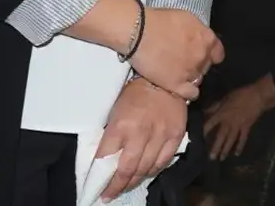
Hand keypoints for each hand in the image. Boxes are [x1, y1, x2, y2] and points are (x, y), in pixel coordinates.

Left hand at [97, 78, 187, 200]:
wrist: (164, 80)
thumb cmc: (134, 95)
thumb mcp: (115, 112)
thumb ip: (111, 137)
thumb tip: (106, 161)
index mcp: (121, 126)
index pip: (107, 159)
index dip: (101, 178)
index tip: (99, 189)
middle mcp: (141, 133)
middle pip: (128, 169)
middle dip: (117, 186)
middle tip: (111, 194)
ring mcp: (161, 135)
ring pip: (146, 168)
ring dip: (134, 181)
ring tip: (127, 185)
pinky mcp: (176, 135)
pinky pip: (163, 161)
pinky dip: (153, 170)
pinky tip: (146, 172)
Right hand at [130, 8, 224, 101]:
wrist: (139, 33)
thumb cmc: (160, 21)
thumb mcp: (187, 19)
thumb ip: (197, 32)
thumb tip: (198, 39)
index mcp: (207, 39)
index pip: (217, 53)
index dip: (209, 55)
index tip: (200, 55)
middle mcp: (202, 56)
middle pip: (205, 66)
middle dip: (196, 65)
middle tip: (182, 62)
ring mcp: (191, 72)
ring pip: (197, 79)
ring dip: (189, 78)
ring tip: (175, 74)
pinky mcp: (177, 85)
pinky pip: (191, 94)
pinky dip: (187, 92)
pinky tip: (179, 88)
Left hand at [202, 83, 269, 161]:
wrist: (258, 96)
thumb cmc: (240, 95)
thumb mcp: (225, 98)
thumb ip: (215, 107)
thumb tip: (204, 112)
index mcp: (221, 114)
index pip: (209, 125)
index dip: (203, 132)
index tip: (198, 140)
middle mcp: (228, 123)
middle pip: (220, 137)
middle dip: (215, 147)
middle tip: (210, 158)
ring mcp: (238, 126)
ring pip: (230, 140)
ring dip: (225, 150)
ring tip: (221, 158)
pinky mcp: (246, 128)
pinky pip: (242, 139)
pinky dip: (240, 146)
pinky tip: (237, 153)